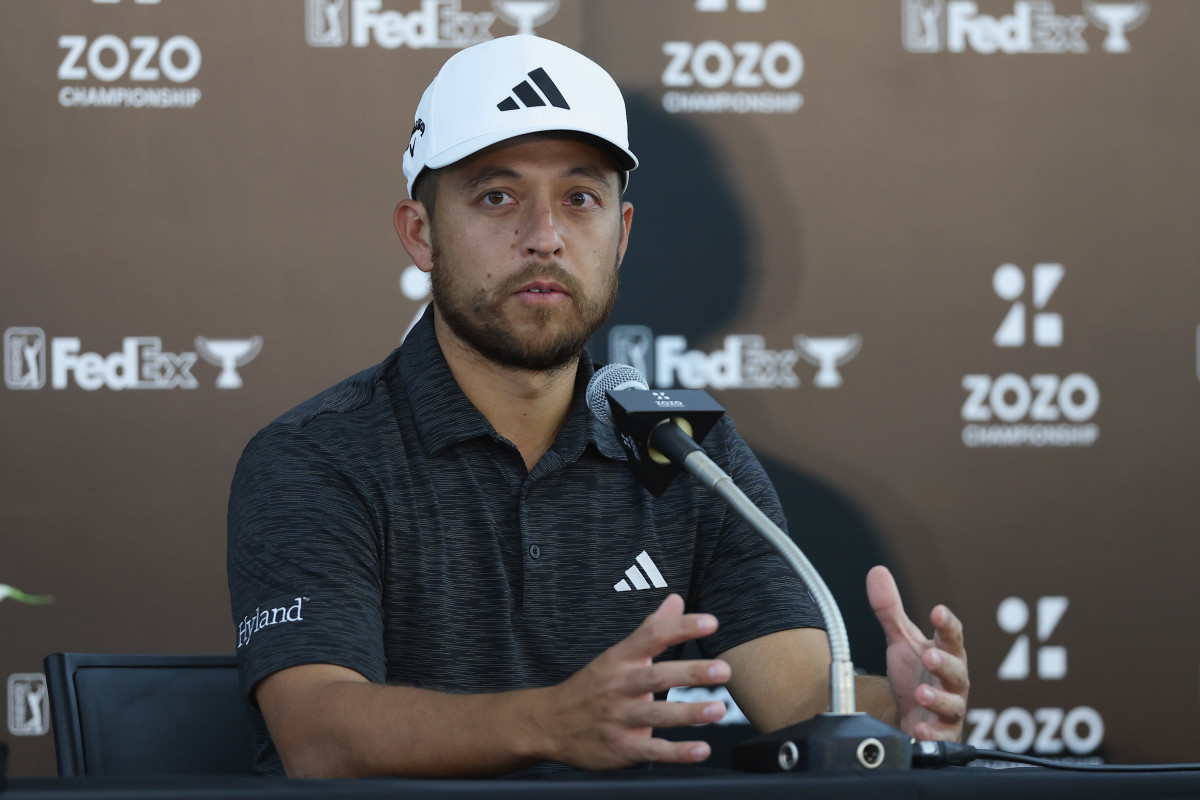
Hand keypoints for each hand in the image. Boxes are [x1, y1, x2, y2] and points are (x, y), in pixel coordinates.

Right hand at [540, 593, 729, 769]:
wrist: (549, 723)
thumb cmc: (592, 686)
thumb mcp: (616, 654)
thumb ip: (651, 629)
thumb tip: (676, 600)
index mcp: (620, 659)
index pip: (652, 636)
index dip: (682, 628)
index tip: (711, 622)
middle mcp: (619, 687)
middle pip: (656, 677)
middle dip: (691, 673)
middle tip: (723, 669)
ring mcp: (618, 719)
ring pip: (655, 715)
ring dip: (689, 714)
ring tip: (718, 710)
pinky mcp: (620, 748)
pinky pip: (651, 751)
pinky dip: (677, 752)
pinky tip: (701, 749)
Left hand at [867, 565, 968, 740]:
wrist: (912, 714)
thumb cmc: (915, 673)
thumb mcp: (901, 641)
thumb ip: (890, 610)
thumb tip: (877, 571)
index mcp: (945, 653)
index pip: (951, 635)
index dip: (947, 624)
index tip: (938, 612)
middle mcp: (953, 680)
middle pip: (957, 670)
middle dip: (945, 663)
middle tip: (930, 655)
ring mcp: (949, 708)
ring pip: (952, 704)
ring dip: (938, 698)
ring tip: (921, 693)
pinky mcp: (942, 733)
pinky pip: (941, 736)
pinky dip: (931, 733)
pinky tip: (919, 729)